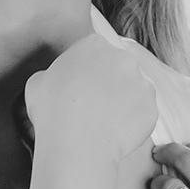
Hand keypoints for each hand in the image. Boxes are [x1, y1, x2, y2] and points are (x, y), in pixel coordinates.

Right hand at [25, 36, 158, 166]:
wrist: (77, 143)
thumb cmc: (53, 112)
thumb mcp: (37, 83)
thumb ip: (52, 73)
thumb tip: (57, 81)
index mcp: (93, 45)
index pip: (93, 51)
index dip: (86, 70)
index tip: (81, 86)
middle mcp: (122, 58)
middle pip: (118, 67)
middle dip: (109, 83)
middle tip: (94, 105)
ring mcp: (141, 82)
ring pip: (134, 89)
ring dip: (123, 101)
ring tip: (105, 121)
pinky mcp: (152, 107)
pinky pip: (143, 112)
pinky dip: (133, 121)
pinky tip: (115, 132)